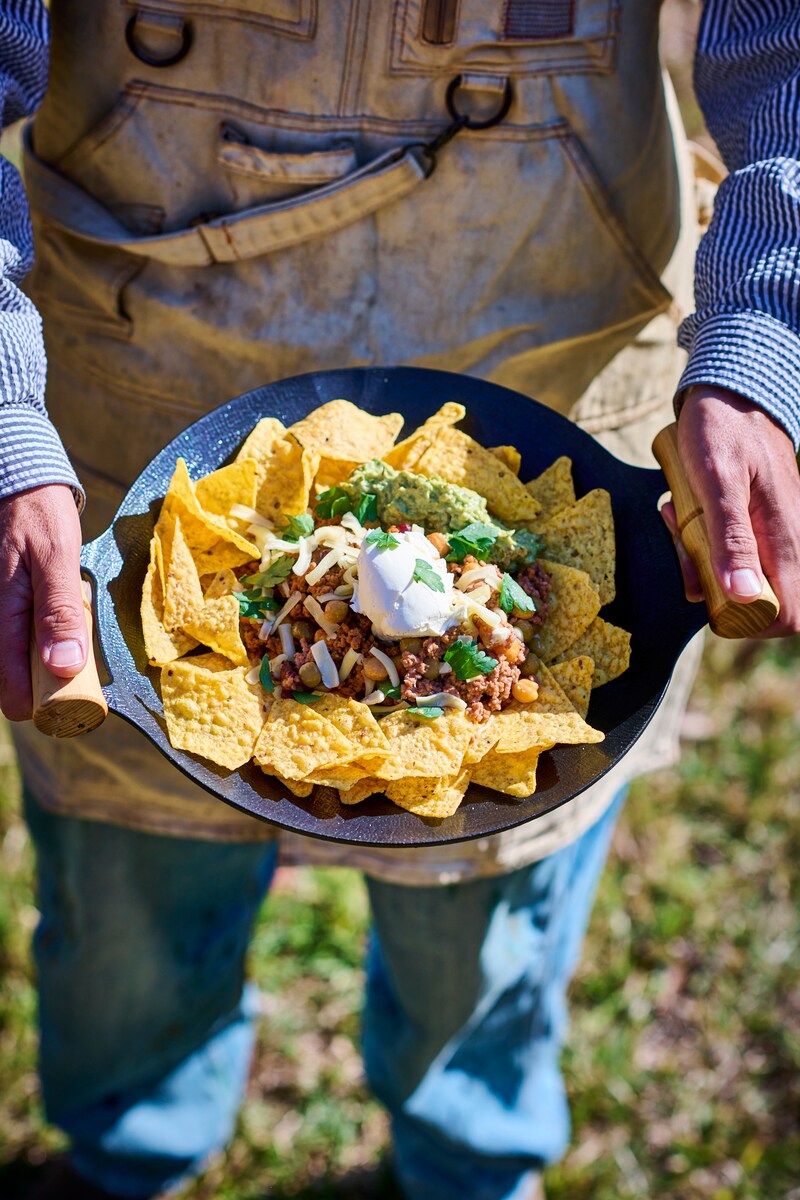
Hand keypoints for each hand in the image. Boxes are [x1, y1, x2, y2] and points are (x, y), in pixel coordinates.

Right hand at [0, 484, 86, 719]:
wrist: (22, 485)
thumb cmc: (40, 516)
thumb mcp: (58, 558)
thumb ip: (60, 611)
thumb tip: (64, 666)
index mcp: (2, 614)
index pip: (9, 689)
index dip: (38, 706)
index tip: (68, 703)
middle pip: (13, 681)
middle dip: (44, 685)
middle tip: (77, 669)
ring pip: (18, 662)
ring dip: (44, 664)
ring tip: (69, 644)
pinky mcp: (5, 609)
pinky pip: (20, 641)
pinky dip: (40, 644)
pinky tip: (59, 629)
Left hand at [663, 385, 799, 636]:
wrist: (728, 390)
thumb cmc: (721, 429)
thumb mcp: (716, 481)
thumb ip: (731, 539)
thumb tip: (742, 597)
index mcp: (785, 535)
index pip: (785, 613)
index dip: (747, 622)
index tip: (707, 596)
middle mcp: (787, 539)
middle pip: (756, 601)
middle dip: (712, 588)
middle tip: (684, 550)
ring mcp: (772, 530)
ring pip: (738, 576)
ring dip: (700, 561)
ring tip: (677, 520)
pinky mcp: (756, 521)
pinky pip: (730, 550)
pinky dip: (701, 542)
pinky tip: (682, 514)